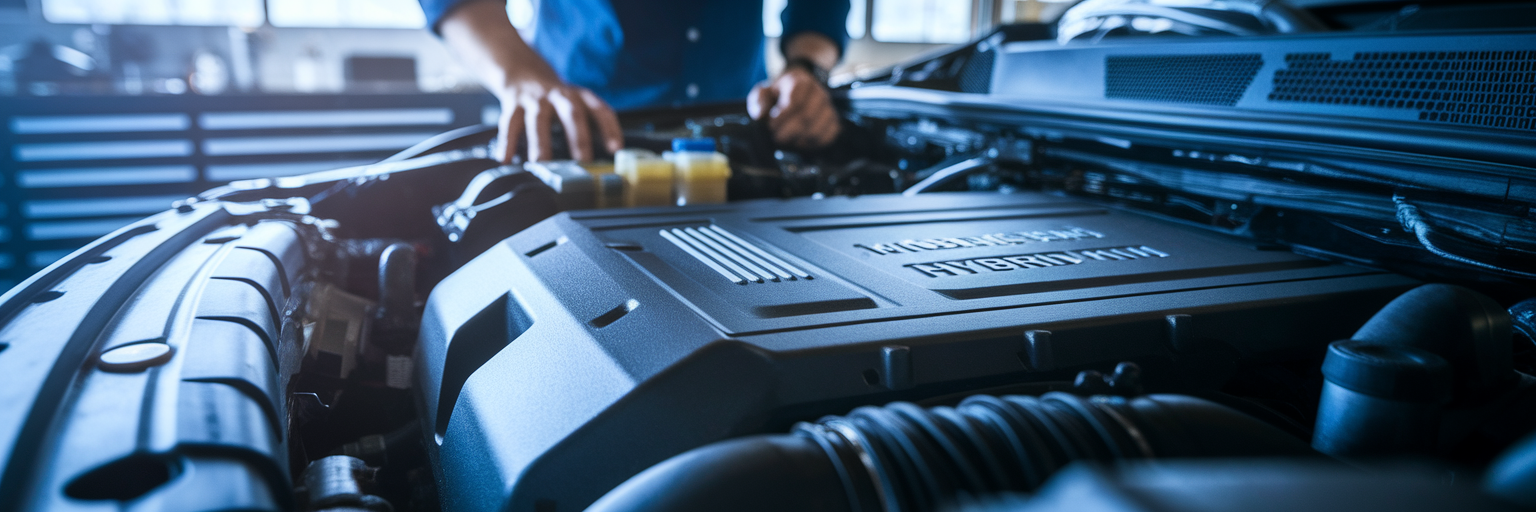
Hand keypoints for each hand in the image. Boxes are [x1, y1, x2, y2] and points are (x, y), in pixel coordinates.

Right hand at [492, 73, 621, 162]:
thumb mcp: (577, 104)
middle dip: (579, 137)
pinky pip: (509, 124)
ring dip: (540, 143)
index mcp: (580, 97)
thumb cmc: (557, 99)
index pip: (600, 110)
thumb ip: (590, 126)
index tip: (616, 149)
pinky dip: (507, 142)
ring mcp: (535, 100)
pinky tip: (505, 160)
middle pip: (572, 114)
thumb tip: (606, 160)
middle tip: (583, 161)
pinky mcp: (513, 104)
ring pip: (538, 120)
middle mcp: (560, 96)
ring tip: (541, 164)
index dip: (610, 128)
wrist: (523, 71)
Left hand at [748, 67, 840, 148]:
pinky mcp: (834, 121)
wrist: (799, 88)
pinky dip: (812, 144)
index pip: (795, 103)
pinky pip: (827, 137)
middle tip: (776, 137)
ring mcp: (828, 108)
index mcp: (801, 83)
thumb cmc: (778, 93)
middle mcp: (819, 93)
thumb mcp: (764, 91)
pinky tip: (800, 142)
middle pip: (807, 118)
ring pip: (817, 130)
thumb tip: (760, 115)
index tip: (770, 125)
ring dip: (799, 140)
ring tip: (787, 140)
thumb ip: (759, 101)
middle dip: (788, 132)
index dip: (781, 118)